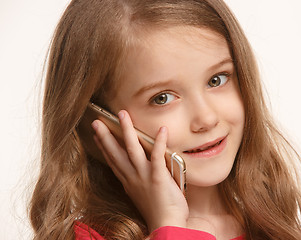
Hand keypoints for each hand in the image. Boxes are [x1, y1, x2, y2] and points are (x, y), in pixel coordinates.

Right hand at [91, 110, 188, 231]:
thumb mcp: (144, 194)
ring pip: (132, 149)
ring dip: (126, 130)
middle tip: (96, 122)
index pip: (113, 161)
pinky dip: (159, 142)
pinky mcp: (157, 178)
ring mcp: (144, 177)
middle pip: (115, 153)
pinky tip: (162, 129)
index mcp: (129, 182)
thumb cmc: (158, 211)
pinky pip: (157, 156)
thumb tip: (140, 170)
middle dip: (105, 136)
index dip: (104, 147)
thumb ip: (140, 180)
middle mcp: (133, 177)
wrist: (166, 225)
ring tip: (122, 114)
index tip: (96, 136)